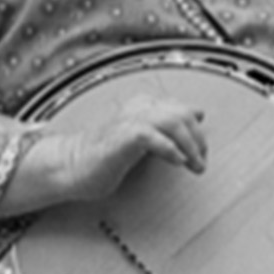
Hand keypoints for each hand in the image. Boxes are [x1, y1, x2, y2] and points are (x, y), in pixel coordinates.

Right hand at [23, 92, 208, 207]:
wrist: (72, 166)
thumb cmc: (105, 156)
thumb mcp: (142, 138)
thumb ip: (166, 127)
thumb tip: (198, 114)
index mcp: (142, 106)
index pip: (180, 107)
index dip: (196, 127)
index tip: (202, 148)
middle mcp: (137, 109)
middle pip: (181, 113)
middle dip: (197, 139)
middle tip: (201, 161)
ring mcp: (128, 122)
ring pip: (171, 121)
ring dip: (189, 145)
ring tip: (194, 164)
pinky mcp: (120, 139)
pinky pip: (150, 136)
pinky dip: (168, 148)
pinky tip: (177, 162)